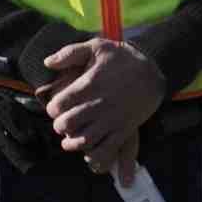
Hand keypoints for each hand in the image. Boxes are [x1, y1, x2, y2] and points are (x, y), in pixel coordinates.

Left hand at [36, 38, 162, 182]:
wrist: (154, 71)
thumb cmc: (123, 58)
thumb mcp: (97, 46)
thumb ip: (70, 52)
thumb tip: (47, 62)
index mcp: (89, 85)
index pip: (58, 104)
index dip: (53, 108)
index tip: (56, 107)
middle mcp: (99, 104)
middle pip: (67, 124)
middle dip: (60, 125)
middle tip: (63, 123)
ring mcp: (112, 119)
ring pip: (83, 140)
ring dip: (72, 143)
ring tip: (70, 140)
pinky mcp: (124, 129)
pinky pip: (106, 150)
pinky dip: (94, 155)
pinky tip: (88, 150)